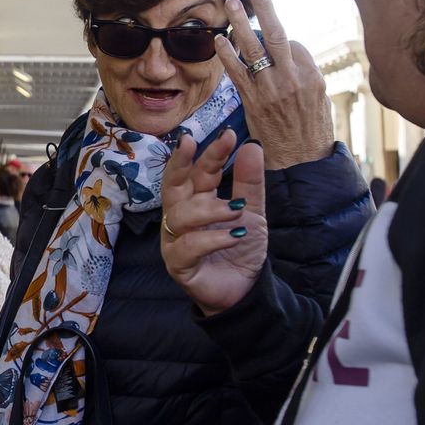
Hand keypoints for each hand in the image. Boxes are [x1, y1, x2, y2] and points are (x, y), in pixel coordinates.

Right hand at [160, 130, 266, 315]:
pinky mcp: (178, 264)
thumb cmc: (240, 249)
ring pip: (179, 215)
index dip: (210, 153)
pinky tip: (234, 237)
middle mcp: (180, 216)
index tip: (229, 135)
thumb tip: (251, 145)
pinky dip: (212, 239)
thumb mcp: (251, 213)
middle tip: (193, 143)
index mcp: (196, 200)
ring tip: (237, 213)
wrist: (245, 289)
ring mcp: (175, 240)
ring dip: (210, 209)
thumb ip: (248, 183)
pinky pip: (187, 246)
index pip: (198, 171)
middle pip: (172, 185)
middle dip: (182, 163)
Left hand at [216, 0, 333, 168]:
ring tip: (231, 3)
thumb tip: (288, 52)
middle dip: (265, 7)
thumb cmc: (311, 130)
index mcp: (311, 76)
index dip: (281, 39)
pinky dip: (227, 55)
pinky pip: (237, 73)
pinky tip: (218, 40)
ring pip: (254, 50)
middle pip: (277, 35)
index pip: (293, 44)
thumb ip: (303, 72)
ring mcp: (271, 90)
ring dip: (239, 25)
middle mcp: (292, 79)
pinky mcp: (253, 102)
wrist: (300, 161)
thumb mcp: (319, 97)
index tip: (273, 38)